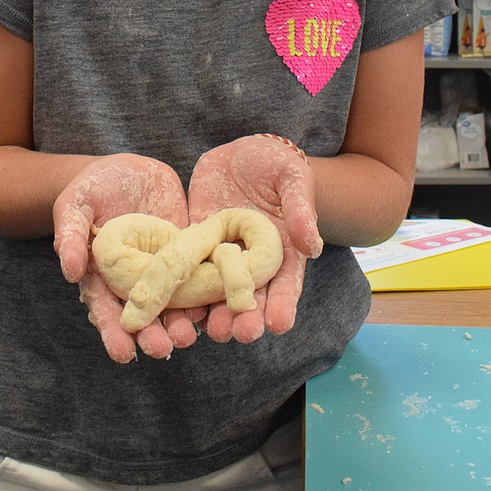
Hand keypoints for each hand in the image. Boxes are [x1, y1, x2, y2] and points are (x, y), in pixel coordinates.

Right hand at [53, 154, 199, 363]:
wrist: (126, 170)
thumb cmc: (91, 189)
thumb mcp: (74, 204)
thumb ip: (71, 234)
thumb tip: (70, 271)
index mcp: (103, 277)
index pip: (106, 311)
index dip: (114, 332)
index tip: (123, 352)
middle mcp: (135, 282)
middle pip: (144, 315)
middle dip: (153, 334)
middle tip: (162, 348)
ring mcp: (163, 270)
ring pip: (175, 304)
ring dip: (182, 323)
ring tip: (190, 335)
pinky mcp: (186, 254)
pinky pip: (199, 276)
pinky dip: (208, 293)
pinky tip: (215, 305)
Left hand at [188, 135, 322, 343]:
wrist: (239, 156)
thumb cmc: (275, 164)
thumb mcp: (291, 178)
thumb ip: (300, 208)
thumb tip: (311, 245)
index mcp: (282, 250)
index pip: (285, 283)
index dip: (283, 304)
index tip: (279, 324)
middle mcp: (252, 262)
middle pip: (251, 296)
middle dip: (247, 317)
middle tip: (241, 334)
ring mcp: (221, 257)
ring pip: (218, 292)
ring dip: (215, 314)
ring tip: (213, 331)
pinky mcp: (196, 247)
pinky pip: (189, 272)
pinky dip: (185, 292)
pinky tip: (179, 311)